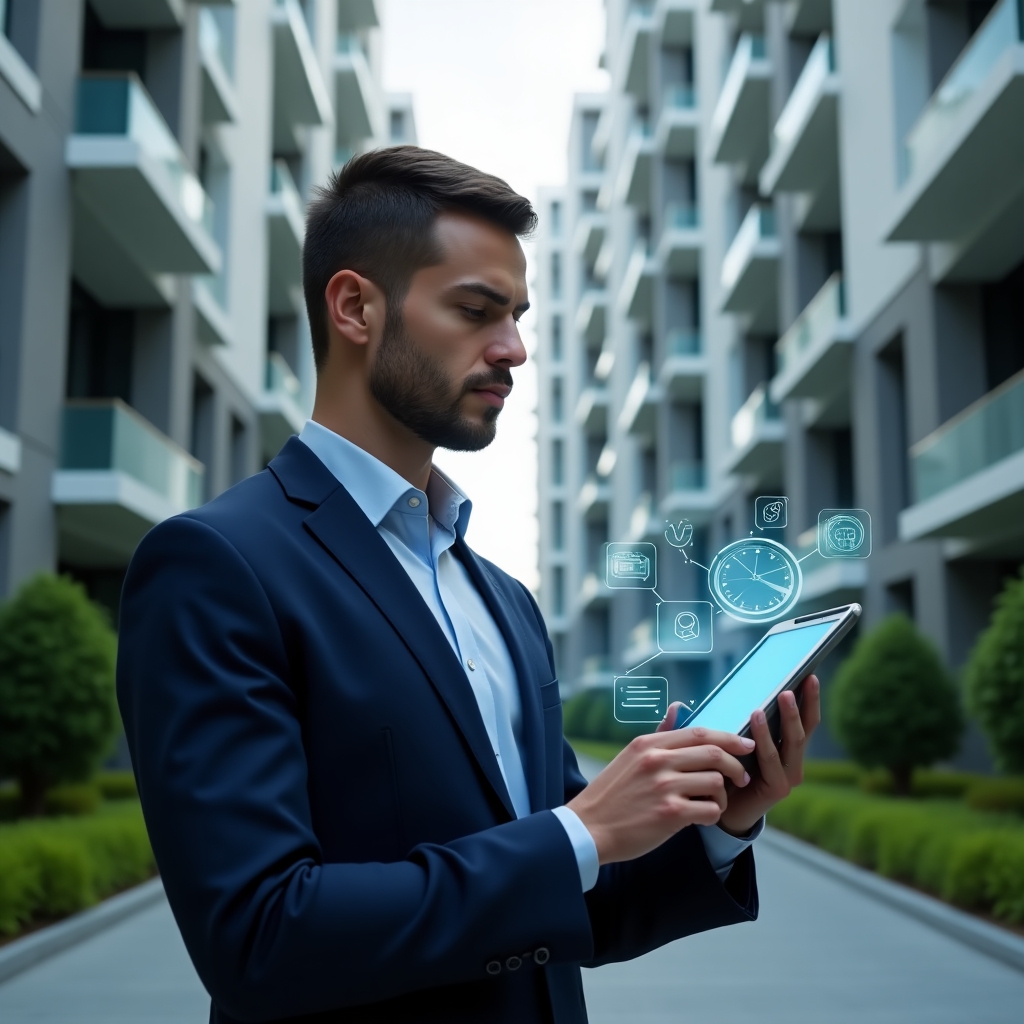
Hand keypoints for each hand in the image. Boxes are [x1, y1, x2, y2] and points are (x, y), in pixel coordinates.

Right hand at [567, 726, 753, 865]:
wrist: (588, 828)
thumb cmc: (612, 795)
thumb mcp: (631, 756)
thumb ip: (659, 734)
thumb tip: (678, 706)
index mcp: (649, 744)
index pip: (700, 732)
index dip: (729, 738)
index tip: (746, 745)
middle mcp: (657, 760)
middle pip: (714, 753)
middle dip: (736, 766)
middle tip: (742, 778)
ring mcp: (664, 786)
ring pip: (716, 782)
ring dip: (722, 795)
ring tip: (713, 802)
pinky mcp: (670, 813)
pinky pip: (710, 809)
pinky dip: (713, 814)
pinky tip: (702, 817)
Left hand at [715, 674, 820, 835]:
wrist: (723, 811)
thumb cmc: (729, 772)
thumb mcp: (738, 743)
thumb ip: (740, 722)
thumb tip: (736, 689)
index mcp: (788, 750)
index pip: (806, 721)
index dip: (810, 700)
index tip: (811, 675)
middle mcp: (794, 763)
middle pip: (806, 728)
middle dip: (806, 703)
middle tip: (805, 679)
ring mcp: (788, 777)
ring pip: (793, 742)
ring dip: (789, 717)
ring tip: (783, 695)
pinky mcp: (778, 788)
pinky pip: (771, 758)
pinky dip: (765, 738)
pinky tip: (757, 719)